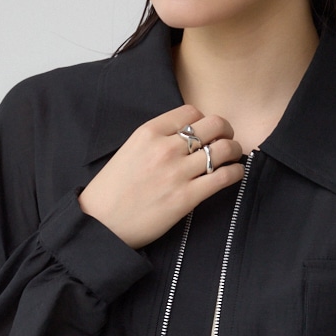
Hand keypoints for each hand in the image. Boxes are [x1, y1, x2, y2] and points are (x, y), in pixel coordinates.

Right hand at [77, 104, 244, 248]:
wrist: (100, 223)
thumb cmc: (112, 190)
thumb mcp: (130, 151)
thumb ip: (156, 140)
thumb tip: (185, 137)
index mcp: (148, 132)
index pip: (191, 112)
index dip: (204, 120)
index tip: (206, 131)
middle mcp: (164, 148)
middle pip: (213, 125)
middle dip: (226, 130)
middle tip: (226, 140)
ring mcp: (177, 173)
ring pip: (223, 149)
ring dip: (234, 150)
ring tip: (232, 157)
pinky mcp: (186, 198)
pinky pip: (224, 177)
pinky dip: (235, 172)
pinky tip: (233, 173)